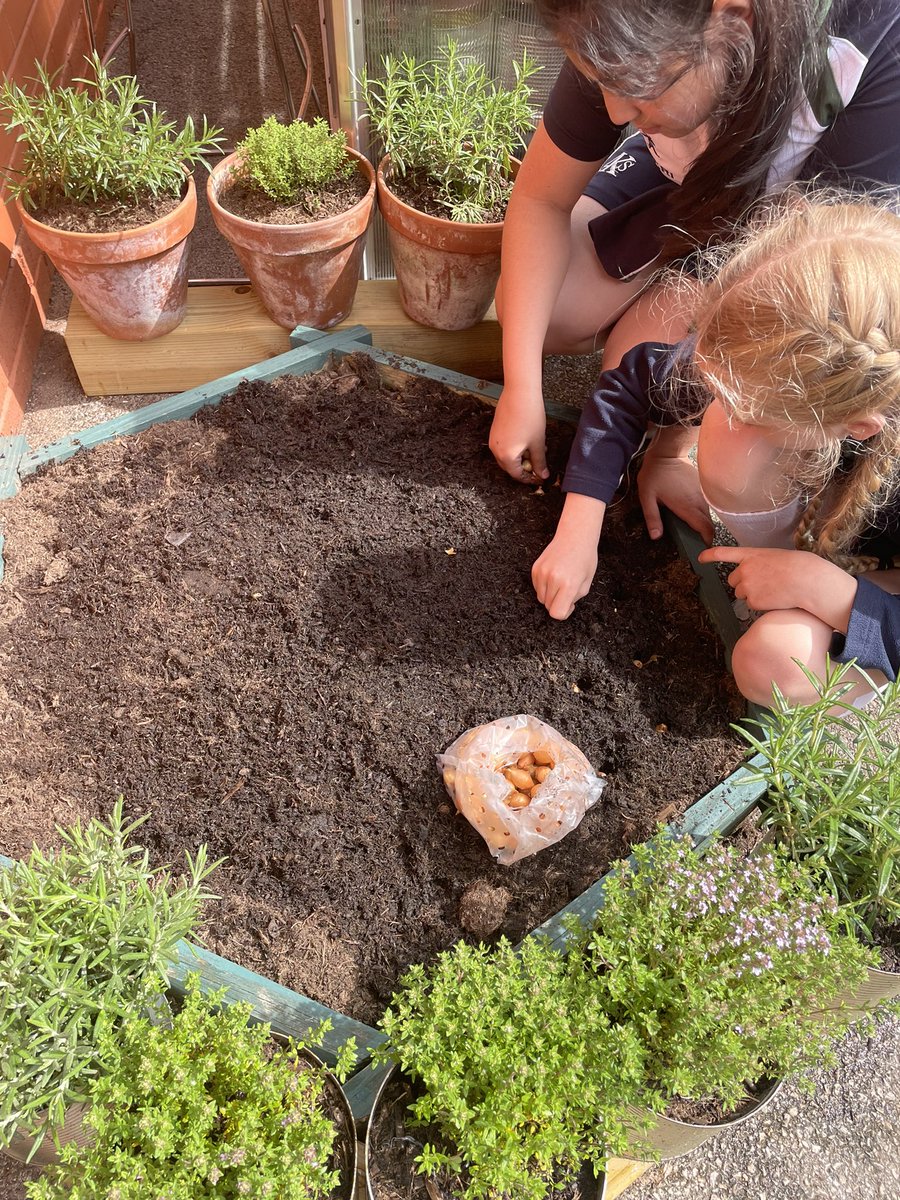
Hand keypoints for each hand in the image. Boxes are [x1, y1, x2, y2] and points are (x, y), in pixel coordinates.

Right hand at [489, 384, 548, 482]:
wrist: (520, 394)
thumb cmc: (529, 417)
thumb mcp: (538, 443)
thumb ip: (539, 462)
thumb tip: (543, 474)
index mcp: (506, 456)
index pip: (517, 475)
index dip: (529, 478)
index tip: (539, 477)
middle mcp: (496, 450)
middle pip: (509, 467)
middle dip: (524, 468)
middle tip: (539, 466)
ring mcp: (494, 439)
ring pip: (506, 456)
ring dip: (520, 458)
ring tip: (536, 450)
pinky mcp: (495, 430)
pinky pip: (503, 446)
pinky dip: (514, 449)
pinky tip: (527, 441)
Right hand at [532, 493, 605, 618]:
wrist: (575, 536)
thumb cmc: (585, 558)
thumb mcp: (587, 582)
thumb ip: (575, 598)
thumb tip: (564, 607)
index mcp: (569, 584)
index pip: (557, 613)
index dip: (564, 613)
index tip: (569, 605)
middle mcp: (553, 579)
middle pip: (548, 606)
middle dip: (558, 602)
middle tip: (567, 591)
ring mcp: (542, 573)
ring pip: (541, 598)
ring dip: (550, 595)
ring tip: (561, 582)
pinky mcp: (535, 568)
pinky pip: (536, 587)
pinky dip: (544, 586)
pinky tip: (554, 576)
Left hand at [637, 434, 713, 544]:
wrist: (667, 452)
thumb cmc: (655, 474)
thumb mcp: (647, 497)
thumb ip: (652, 518)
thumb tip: (656, 536)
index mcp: (687, 506)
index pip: (705, 527)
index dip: (707, 539)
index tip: (703, 547)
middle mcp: (698, 501)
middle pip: (709, 523)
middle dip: (705, 534)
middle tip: (696, 542)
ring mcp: (701, 493)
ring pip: (709, 513)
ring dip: (704, 523)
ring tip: (693, 530)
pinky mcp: (701, 487)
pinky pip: (706, 504)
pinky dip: (702, 512)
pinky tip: (692, 513)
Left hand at [697, 545, 856, 630]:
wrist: (806, 580)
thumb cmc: (797, 567)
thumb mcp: (774, 557)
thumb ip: (758, 564)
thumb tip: (752, 577)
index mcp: (750, 555)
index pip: (724, 553)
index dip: (710, 555)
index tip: (700, 558)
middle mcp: (744, 569)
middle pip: (733, 581)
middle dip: (743, 584)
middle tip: (764, 583)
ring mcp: (746, 585)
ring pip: (741, 594)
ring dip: (752, 594)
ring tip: (772, 590)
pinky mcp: (752, 600)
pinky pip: (751, 605)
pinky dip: (761, 605)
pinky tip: (774, 598)